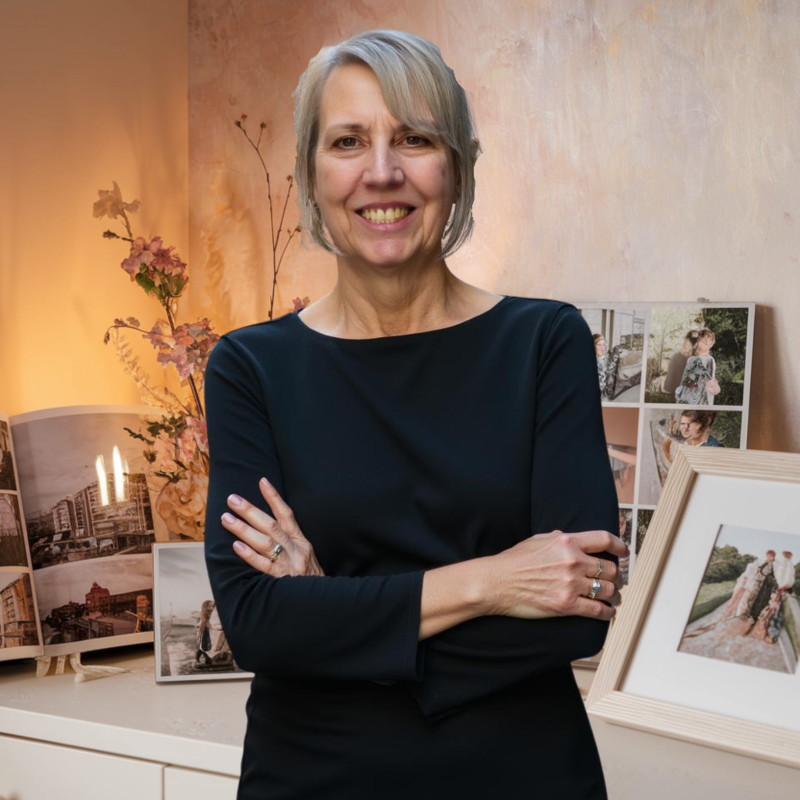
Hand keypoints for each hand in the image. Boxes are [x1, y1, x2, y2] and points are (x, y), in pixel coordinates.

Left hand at [221, 477, 324, 577]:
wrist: (324, 604)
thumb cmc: (311, 581)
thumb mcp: (306, 557)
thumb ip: (291, 544)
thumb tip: (268, 528)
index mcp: (302, 542)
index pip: (287, 514)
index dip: (274, 497)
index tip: (262, 481)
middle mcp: (296, 550)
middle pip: (271, 525)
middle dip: (250, 510)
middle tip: (232, 499)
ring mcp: (289, 564)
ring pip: (265, 542)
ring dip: (244, 529)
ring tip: (226, 519)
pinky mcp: (282, 580)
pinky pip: (264, 566)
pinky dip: (250, 555)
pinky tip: (236, 547)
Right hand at [484, 530, 627, 621]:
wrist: (497, 582)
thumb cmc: (514, 561)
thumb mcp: (538, 540)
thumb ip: (559, 538)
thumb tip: (572, 538)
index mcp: (567, 541)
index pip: (604, 540)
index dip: (620, 546)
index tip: (624, 552)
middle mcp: (573, 561)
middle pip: (611, 569)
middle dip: (616, 576)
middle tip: (615, 580)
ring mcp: (570, 584)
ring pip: (608, 590)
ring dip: (614, 594)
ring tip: (613, 597)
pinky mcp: (566, 605)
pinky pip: (598, 610)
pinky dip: (608, 613)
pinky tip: (608, 612)